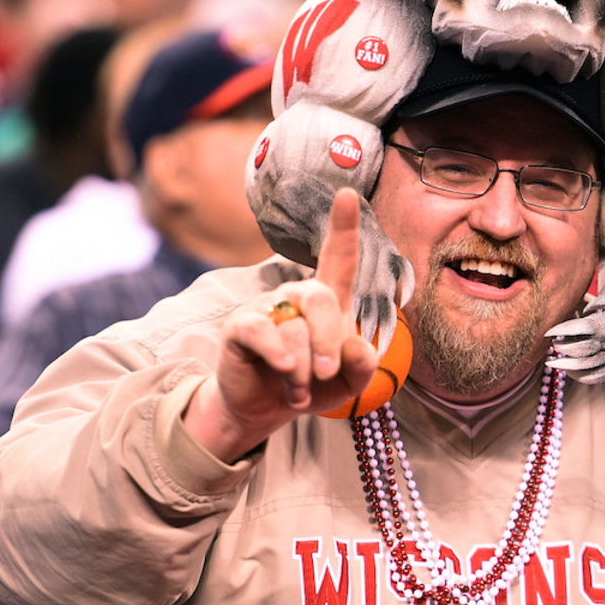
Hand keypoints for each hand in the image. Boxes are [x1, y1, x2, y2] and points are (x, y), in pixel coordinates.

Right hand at [184, 188, 377, 462]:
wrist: (266, 409)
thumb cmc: (312, 385)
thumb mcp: (348, 383)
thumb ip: (362, 365)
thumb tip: (355, 347)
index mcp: (330, 302)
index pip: (339, 259)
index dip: (344, 227)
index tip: (348, 195)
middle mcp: (297, 296)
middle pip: (321, 297)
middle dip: (329, 339)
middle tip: (328, 372)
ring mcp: (267, 307)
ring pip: (295, 328)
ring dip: (304, 370)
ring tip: (300, 391)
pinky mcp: (241, 326)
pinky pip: (263, 331)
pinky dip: (279, 355)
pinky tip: (285, 370)